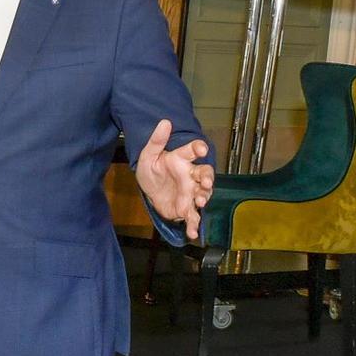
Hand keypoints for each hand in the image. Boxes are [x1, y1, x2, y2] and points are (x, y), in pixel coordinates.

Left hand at [132, 119, 213, 240]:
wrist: (148, 190)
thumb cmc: (152, 170)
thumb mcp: (148, 155)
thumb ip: (156, 141)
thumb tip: (165, 122)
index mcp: (181, 160)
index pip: (193, 151)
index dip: (198, 148)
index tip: (200, 148)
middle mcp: (190, 175)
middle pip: (205, 174)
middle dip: (208, 178)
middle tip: (205, 182)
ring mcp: (190, 192)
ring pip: (203, 194)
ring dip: (204, 198)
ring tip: (200, 202)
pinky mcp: (186, 208)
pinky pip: (193, 217)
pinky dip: (195, 225)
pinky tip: (193, 232)